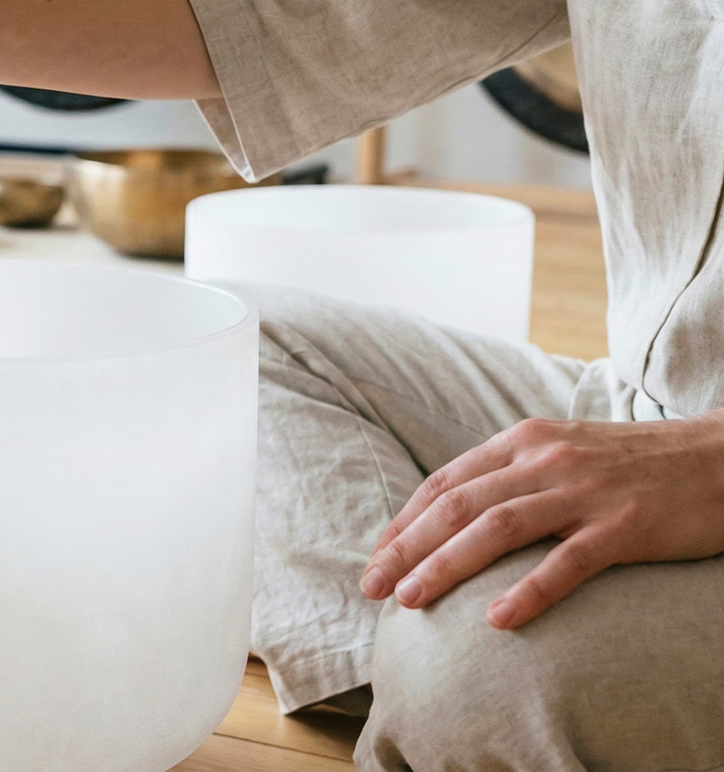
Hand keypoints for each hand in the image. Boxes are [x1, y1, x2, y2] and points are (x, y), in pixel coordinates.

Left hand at [360, 412, 723, 628]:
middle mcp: (544, 460)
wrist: (721, 458)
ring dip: (446, 566)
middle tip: (373, 588)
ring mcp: (583, 492)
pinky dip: (527, 590)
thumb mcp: (562, 453)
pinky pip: (566, 562)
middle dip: (407, 548)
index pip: (444, 482)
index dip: (404, 522)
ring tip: (412, 602)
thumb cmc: (635, 464)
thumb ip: (511, 475)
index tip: (376, 557)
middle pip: (456, 505)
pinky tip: (496, 619)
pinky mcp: (624, 526)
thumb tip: (452, 514)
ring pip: (496, 528)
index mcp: (523, 441)